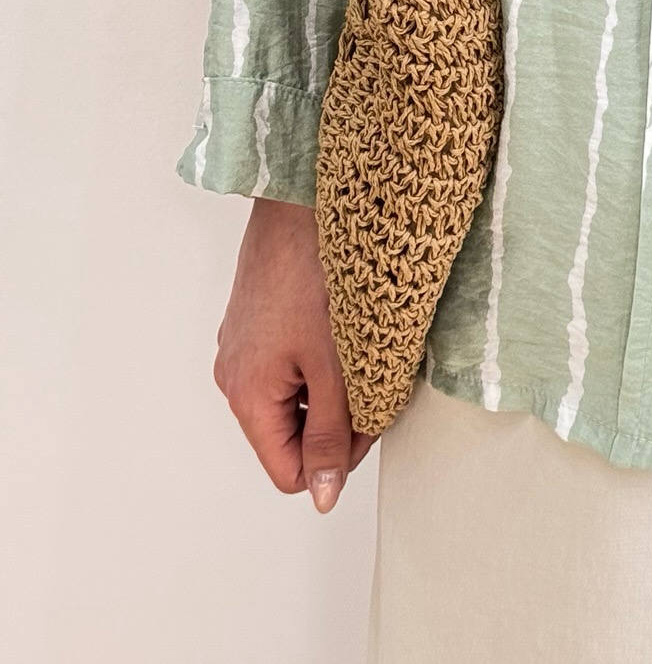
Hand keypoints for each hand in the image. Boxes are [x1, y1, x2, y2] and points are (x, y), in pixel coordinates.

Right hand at [214, 197, 373, 511]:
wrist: (302, 199)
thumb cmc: (316, 275)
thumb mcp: (334, 366)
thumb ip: (330, 434)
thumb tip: (320, 495)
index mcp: (246, 394)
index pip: (287, 471)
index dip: (334, 459)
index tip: (370, 420)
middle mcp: (235, 373)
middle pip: (289, 434)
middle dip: (335, 419)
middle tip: (374, 379)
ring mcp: (244, 343)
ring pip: (293, 395)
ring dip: (330, 385)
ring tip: (361, 347)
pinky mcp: (258, 315)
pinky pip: (289, 360)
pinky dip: (319, 356)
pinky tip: (343, 326)